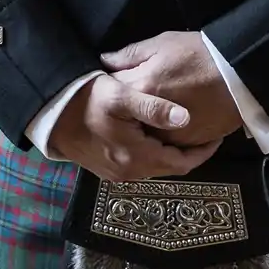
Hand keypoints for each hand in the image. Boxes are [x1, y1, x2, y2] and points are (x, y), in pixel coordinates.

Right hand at [47, 72, 220, 181]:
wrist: (51, 113)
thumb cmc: (87, 99)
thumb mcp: (121, 96)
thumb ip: (153, 107)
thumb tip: (185, 118)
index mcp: (135, 157)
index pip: (182, 164)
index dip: (203, 152)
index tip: (217, 136)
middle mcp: (128, 172)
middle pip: (170, 167)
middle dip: (189, 151)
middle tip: (204, 130)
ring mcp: (117, 173)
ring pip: (156, 167)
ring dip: (172, 152)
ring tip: (185, 130)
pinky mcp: (108, 169)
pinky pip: (142, 164)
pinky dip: (155, 152)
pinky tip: (158, 134)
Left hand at [102, 30, 244, 147]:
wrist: (242, 73)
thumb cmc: (202, 53)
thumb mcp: (164, 42)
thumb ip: (131, 54)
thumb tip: (106, 61)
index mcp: (141, 88)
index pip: (111, 90)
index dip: (110, 85)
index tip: (112, 81)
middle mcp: (150, 118)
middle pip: (125, 119)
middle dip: (123, 111)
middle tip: (129, 100)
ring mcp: (169, 134)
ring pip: (145, 136)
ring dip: (142, 127)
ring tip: (149, 112)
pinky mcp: (187, 143)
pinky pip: (168, 144)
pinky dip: (165, 135)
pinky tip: (168, 122)